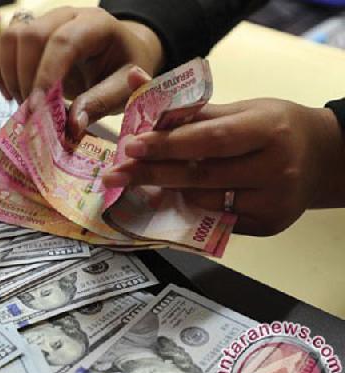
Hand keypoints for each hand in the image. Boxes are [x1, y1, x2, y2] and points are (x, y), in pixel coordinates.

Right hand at [0, 6, 163, 137]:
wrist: (119, 54)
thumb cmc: (122, 70)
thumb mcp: (123, 89)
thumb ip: (100, 104)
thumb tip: (72, 126)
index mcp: (95, 24)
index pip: (62, 42)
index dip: (46, 75)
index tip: (38, 109)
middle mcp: (65, 16)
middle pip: (30, 36)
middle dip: (25, 79)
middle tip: (32, 114)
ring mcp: (43, 21)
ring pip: (10, 38)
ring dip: (10, 76)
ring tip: (24, 106)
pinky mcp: (27, 34)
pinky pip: (1, 45)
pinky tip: (11, 95)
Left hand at [102, 99, 344, 235]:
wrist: (321, 158)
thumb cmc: (273, 127)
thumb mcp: (240, 109)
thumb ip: (186, 106)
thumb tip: (134, 83)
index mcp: (268, 128)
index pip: (209, 139)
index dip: (167, 144)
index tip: (130, 145)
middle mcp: (276, 168)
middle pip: (201, 175)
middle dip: (151, 173)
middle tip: (115, 174)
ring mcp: (274, 201)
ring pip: (204, 201)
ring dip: (168, 191)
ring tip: (143, 181)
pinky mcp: (269, 225)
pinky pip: (217, 220)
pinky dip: (190, 208)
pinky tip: (172, 198)